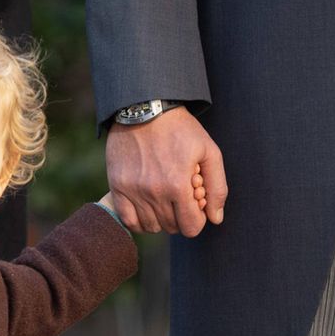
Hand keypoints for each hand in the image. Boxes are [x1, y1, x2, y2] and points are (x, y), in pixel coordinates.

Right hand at [106, 106, 226, 235]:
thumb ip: (217, 188)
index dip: (197, 219)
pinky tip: (148, 206)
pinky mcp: (117, 186)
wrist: (145, 108)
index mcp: (178, 185)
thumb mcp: (209, 152)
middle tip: (181, 195)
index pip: (191, 227)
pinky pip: (129, 220)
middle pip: (172, 227)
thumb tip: (215, 218)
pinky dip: (140, 220)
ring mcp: (133, 190)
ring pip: (151, 226)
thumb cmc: (181, 130)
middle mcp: (154, 192)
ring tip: (165, 197)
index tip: (195, 204)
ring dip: (162, 218)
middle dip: (181, 216)